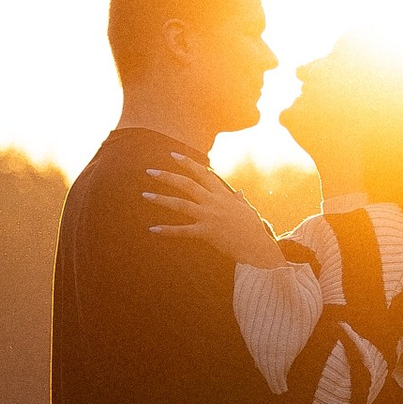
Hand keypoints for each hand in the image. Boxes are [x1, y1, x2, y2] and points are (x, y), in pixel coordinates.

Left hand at [141, 152, 282, 264]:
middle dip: (168, 176)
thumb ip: (239, 200)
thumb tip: (240, 192)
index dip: (188, 163)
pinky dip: (167, 230)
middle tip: (150, 171)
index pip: (203, 174)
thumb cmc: (253, 230)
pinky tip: (153, 229)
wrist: (257, 248)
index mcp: (223, 195)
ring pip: (180, 204)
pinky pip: (182, 231)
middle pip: (187, 184)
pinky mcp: (206, 232)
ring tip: (145, 195)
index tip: (173, 155)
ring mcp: (209, 216)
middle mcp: (214, 202)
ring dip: (161, 199)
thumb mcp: (247, 211)